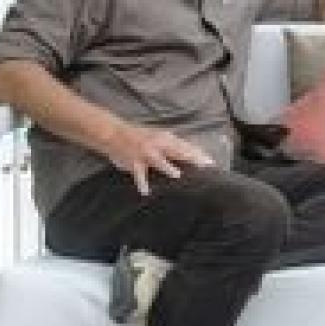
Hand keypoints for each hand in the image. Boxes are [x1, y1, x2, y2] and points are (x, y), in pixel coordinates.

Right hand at [100, 121, 214, 195]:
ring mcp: (145, 154)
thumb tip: (192, 154)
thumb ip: (173, 145)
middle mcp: (156, 145)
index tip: (211, 162)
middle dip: (191, 158)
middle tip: (204, 166)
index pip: (185, 146)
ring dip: (167, 167)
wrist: (113, 133)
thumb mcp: (158, 136)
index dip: (199, 153)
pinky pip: (138, 175)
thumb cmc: (139, 136)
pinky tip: (146, 192)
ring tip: (177, 175)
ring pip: (158, 161)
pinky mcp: (133, 163)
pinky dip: (142, 183)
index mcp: (164, 138)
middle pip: (177, 152)